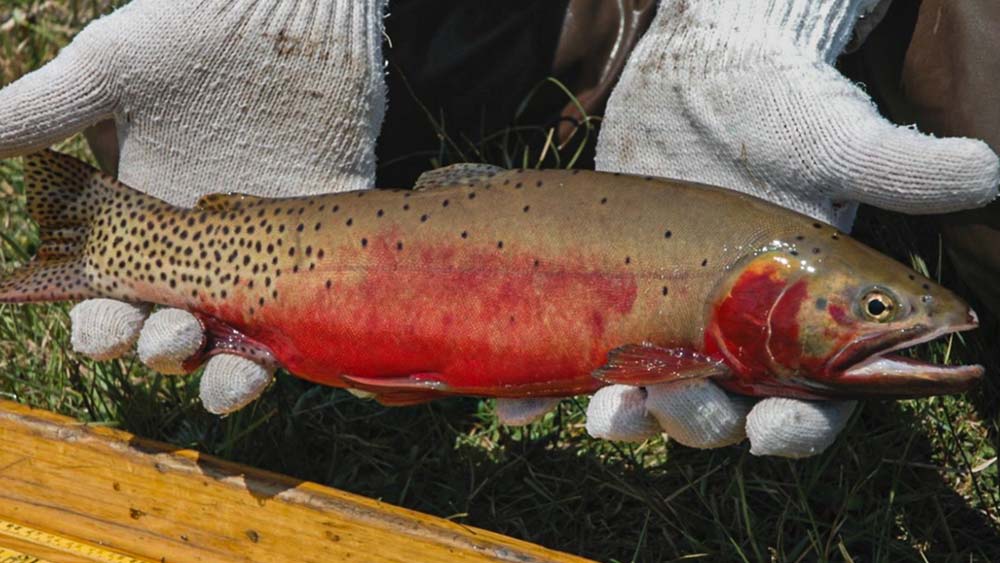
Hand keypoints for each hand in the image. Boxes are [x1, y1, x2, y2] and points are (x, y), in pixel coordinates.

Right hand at [0, 0, 386, 412]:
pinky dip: (307, 333)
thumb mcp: (105, 74)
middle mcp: (203, 251)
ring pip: (246, 334)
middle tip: (168, 337)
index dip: (102, 327)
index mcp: (143, 227)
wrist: (279, 7)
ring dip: (231, 368)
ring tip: (227, 380)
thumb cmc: (183, 35)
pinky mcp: (325, 234)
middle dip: (166, 347)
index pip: (114, 300)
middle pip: (177, 328)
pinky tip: (295, 352)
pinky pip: (319, 297)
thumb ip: (39, 116)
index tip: (101, 332)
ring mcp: (267, 248)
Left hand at [501, 0, 999, 457]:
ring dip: (629, 418)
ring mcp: (673, 320)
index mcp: (808, 316)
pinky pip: (586, 359)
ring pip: (655, 399)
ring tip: (605, 413)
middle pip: (730, 412)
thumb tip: (985, 168)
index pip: (820, 399)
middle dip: (703, 421)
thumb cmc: (781, 106)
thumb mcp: (834, 137)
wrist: (705, 74)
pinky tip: (518, 404)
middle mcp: (740, 332)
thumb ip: (897, 166)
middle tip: (677, 400)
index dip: (803, 427)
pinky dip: (551, 389)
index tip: (773, 428)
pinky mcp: (617, 299)